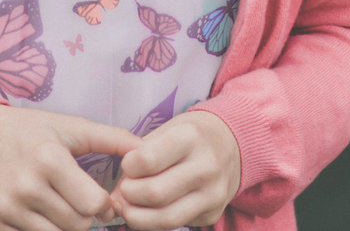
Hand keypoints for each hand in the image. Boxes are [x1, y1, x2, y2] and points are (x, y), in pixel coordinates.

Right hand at [0, 105, 141, 230]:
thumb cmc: (31, 129)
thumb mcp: (71, 126)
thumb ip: (111, 138)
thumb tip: (145, 149)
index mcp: (50, 159)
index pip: (92, 205)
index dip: (105, 206)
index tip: (105, 200)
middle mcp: (26, 187)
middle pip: (76, 226)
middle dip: (87, 219)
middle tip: (85, 204)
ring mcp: (7, 209)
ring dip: (65, 227)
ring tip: (64, 207)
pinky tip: (43, 215)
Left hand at [111, 110, 240, 229]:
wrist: (232, 143)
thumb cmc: (191, 134)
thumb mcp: (169, 128)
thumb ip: (142, 154)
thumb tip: (117, 191)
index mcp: (191, 137)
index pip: (148, 160)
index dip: (129, 166)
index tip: (127, 164)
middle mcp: (206, 166)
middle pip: (155, 193)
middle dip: (129, 195)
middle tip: (123, 189)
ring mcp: (213, 194)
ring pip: (166, 218)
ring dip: (137, 217)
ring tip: (127, 207)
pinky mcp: (213, 214)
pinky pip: (177, 225)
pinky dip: (155, 222)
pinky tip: (148, 211)